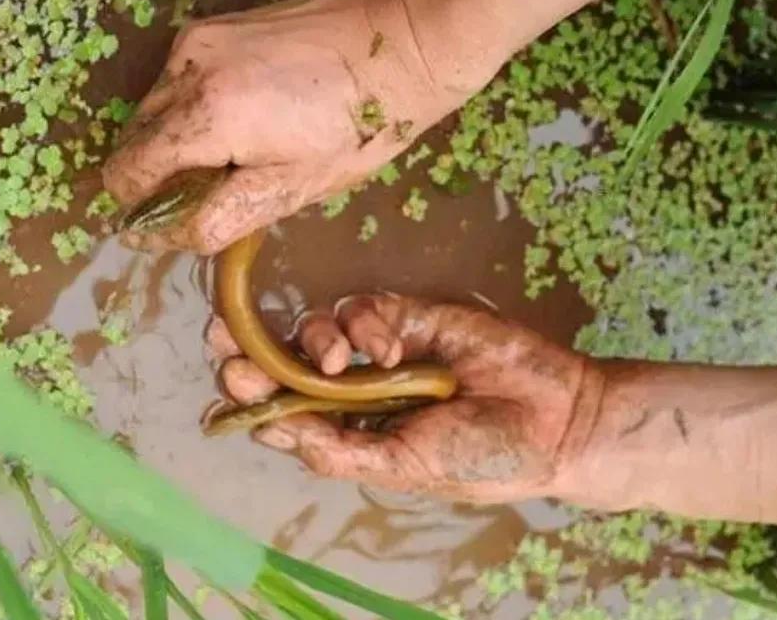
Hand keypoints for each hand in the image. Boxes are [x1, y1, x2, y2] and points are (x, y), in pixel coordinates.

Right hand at [102, 0, 479, 253]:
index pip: (129, 172)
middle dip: (162, 172)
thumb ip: (216, 216)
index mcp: (206, 117)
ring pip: (154, 107)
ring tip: (238, 150)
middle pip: (135, 138)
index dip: (141, 206)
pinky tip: (245, 114)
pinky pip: (178, 78)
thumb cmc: (356, 129)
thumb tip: (157, 237)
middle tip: (220, 186)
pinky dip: (193, 105)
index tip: (173, 219)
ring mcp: (198, 40)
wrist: (399, 44)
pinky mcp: (214, 25)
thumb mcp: (290, 189)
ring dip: (177, 138)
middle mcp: (187, 70)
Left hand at [206, 293, 603, 503]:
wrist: (553, 419)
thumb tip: (274, 430)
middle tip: (223, 339)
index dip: (251, 395)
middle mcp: (358, 389)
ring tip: (338, 362)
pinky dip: (367, 324)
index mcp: (352, 432)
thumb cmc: (480, 456)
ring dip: (314, 340)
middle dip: (252, 349)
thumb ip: (341, 449)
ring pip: (318, 328)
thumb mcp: (404, 467)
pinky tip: (392, 348)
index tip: (227, 383)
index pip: (285, 410)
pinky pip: (364, 308)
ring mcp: (382, 349)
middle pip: (287, 361)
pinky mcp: (409, 315)